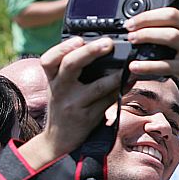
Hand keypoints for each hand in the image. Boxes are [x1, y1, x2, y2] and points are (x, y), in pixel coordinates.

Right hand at [37, 36, 124, 156]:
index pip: (48, 60)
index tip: (79, 39)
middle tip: (108, 43)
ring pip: (97, 86)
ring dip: (116, 76)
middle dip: (90, 51)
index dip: (62, 47)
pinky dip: (121, 89)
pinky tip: (129, 81)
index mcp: (52, 79)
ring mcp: (73, 105)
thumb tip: (102, 50)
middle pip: (71, 65)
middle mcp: (59, 90)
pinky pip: (108, 101)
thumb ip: (72, 71)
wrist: (58, 140)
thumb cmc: (63, 107)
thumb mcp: (60, 87)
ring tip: (129, 67)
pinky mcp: (87, 117)